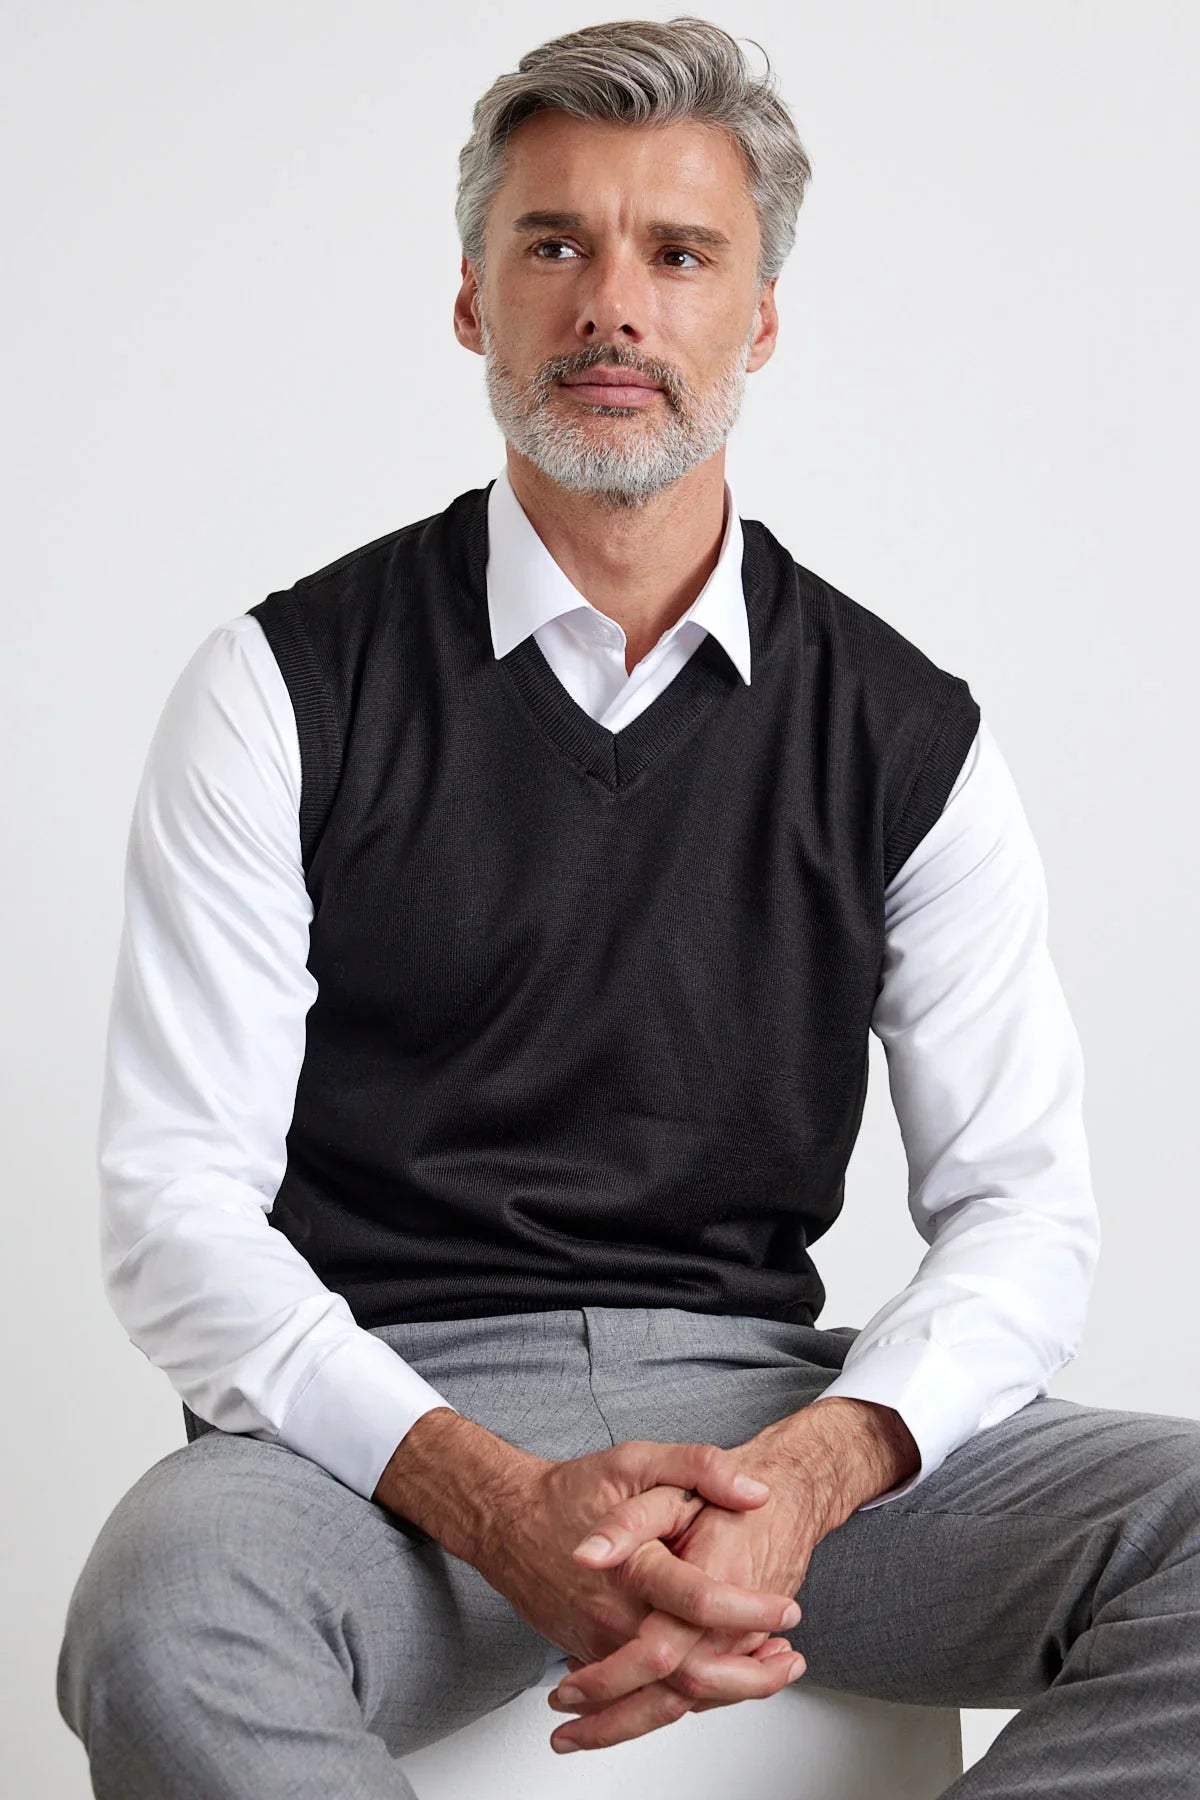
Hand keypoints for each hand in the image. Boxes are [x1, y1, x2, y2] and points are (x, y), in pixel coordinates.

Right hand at [469, 1437, 804, 1730]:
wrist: (508, 1521)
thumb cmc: (573, 1489)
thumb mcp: (637, 1460)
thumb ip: (698, 1466)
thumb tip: (754, 1490)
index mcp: (634, 1565)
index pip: (699, 1600)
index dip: (751, 1609)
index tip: (788, 1609)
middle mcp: (616, 1615)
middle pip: (688, 1671)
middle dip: (749, 1677)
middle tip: (791, 1661)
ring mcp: (602, 1643)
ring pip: (667, 1695)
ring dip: (727, 1694)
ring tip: (772, 1675)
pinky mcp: (593, 1656)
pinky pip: (643, 1692)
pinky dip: (690, 1694)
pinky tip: (726, 1680)